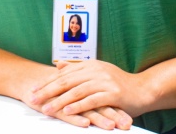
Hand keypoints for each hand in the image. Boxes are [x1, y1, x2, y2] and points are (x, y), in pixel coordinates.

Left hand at [30, 60, 151, 123]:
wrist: (143, 89)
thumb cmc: (119, 84)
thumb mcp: (97, 72)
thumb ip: (77, 68)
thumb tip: (58, 64)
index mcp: (90, 65)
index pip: (63, 73)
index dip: (47, 82)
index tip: (33, 89)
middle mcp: (96, 70)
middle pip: (67, 81)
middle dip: (48, 90)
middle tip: (33, 99)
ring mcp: (104, 81)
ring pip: (77, 91)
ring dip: (60, 101)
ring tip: (47, 108)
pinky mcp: (112, 93)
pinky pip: (92, 100)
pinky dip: (78, 106)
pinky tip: (68, 112)